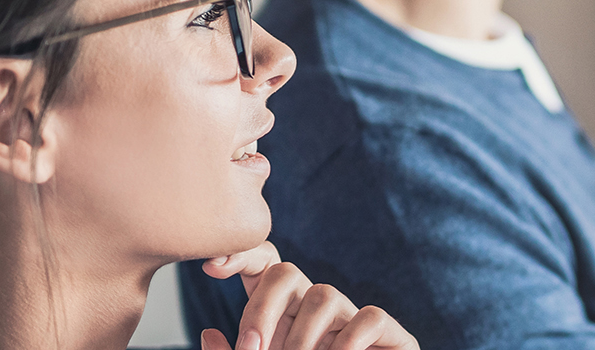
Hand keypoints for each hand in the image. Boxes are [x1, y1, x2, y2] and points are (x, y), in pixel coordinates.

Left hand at [198, 242, 418, 349]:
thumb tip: (208, 333)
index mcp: (283, 315)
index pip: (265, 265)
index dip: (242, 254)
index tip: (212, 268)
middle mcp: (314, 310)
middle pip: (286, 273)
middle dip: (262, 307)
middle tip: (252, 348)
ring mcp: (350, 318)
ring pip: (323, 295)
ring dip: (302, 337)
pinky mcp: (386, 333)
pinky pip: (369, 318)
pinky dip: (349, 343)